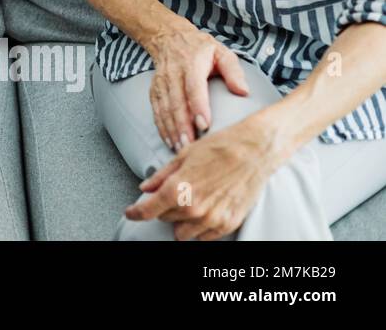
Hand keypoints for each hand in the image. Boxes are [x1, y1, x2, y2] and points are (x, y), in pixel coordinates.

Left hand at [123, 112, 281, 239]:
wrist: (254, 151)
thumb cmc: (218, 148)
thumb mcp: (182, 156)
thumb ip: (161, 176)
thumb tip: (145, 188)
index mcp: (178, 190)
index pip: (148, 211)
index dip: (135, 213)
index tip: (131, 212)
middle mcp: (193, 209)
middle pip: (165, 219)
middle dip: (164, 208)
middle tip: (174, 192)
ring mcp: (212, 219)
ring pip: (183, 232)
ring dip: (181, 220)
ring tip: (191, 201)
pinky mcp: (228, 224)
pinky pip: (204, 236)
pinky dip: (199, 226)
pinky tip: (205, 209)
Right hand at [144, 20, 249, 151]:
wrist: (170, 37)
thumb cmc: (201, 49)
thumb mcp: (222, 53)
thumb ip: (234, 71)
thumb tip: (243, 91)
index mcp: (191, 64)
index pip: (193, 88)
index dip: (197, 107)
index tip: (203, 125)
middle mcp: (173, 74)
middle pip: (176, 102)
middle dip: (182, 126)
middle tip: (190, 145)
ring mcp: (162, 83)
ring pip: (164, 109)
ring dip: (171, 130)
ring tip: (180, 148)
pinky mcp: (155, 90)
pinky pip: (156, 110)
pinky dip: (162, 127)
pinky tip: (169, 140)